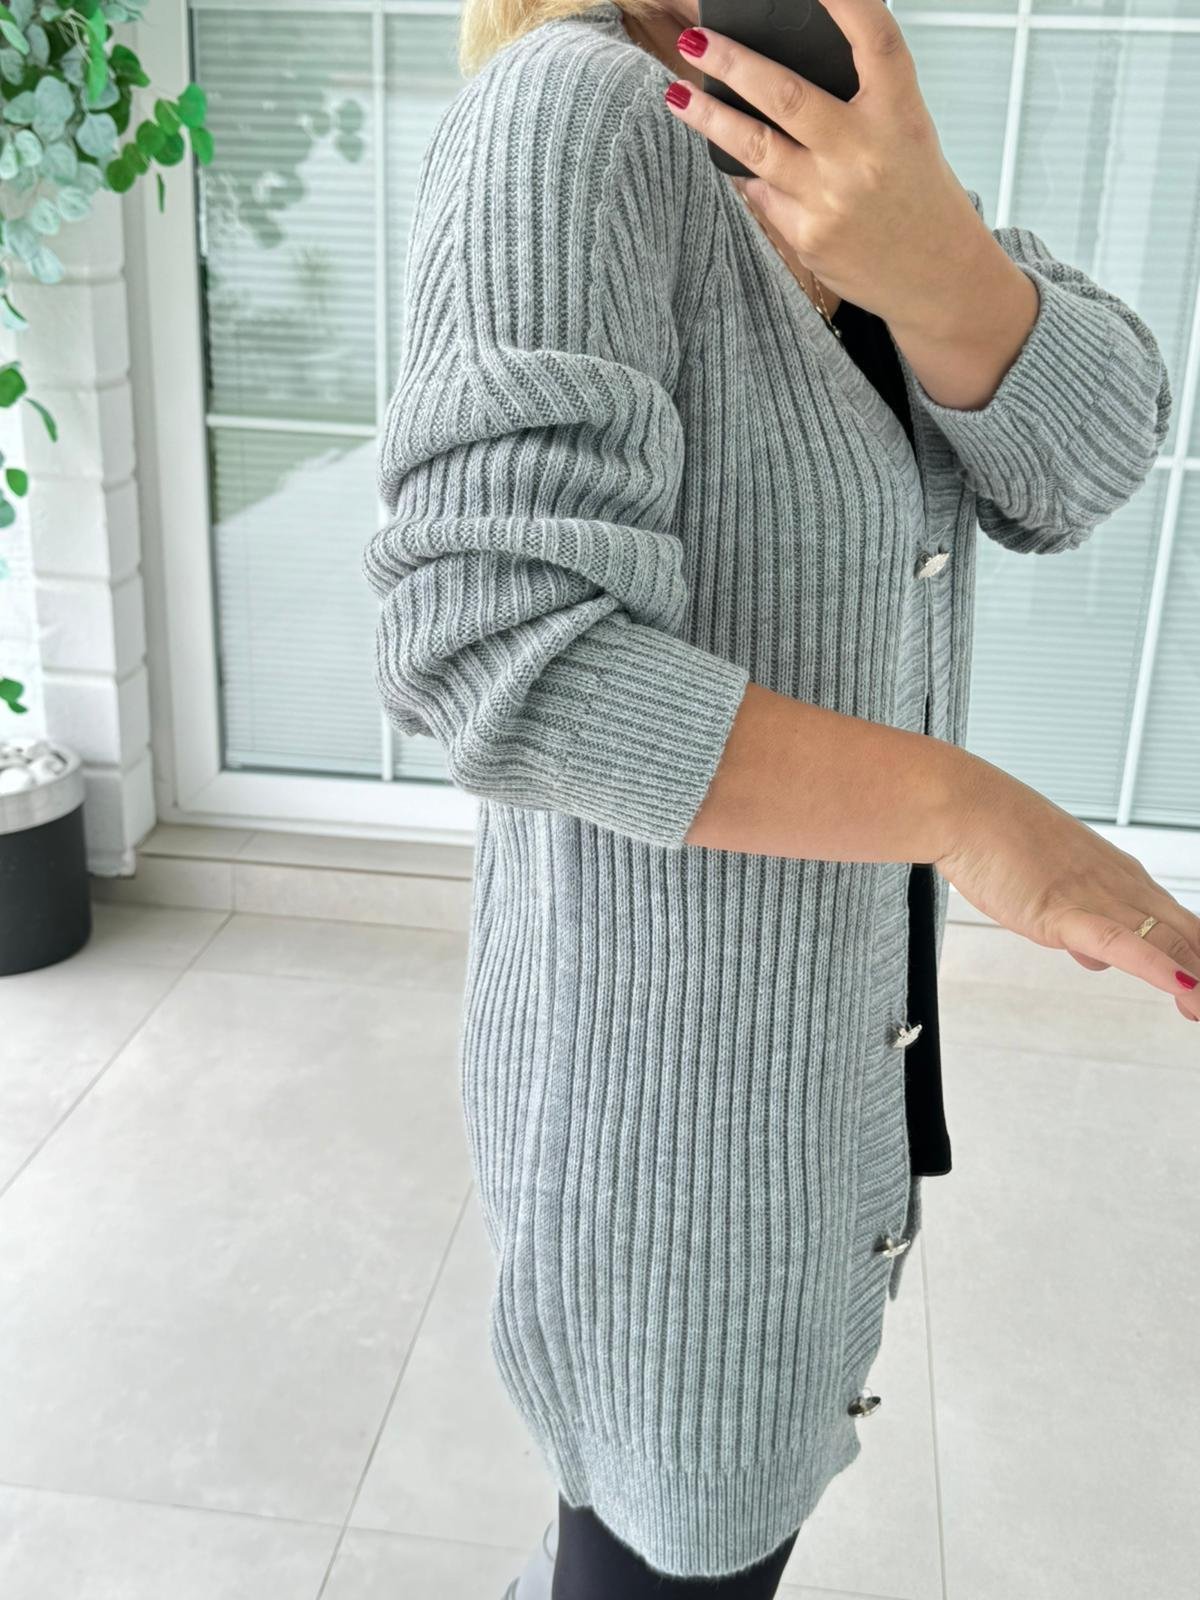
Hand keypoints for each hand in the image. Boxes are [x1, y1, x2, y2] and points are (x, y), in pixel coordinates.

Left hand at [664, 0, 995, 331]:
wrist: (936, 276)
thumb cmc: (918, 195)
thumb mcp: (905, 132)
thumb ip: (857, 100)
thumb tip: (781, 73)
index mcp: (899, 112)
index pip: (874, 39)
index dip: (843, 1)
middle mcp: (864, 151)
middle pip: (787, 95)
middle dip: (733, 63)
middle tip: (696, 42)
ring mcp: (831, 198)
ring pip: (754, 147)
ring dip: (709, 117)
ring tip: (677, 94)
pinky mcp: (808, 235)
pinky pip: (761, 192)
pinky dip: (747, 172)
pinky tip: (732, 155)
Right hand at [937, 758, 1199, 1022]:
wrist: (965, 809)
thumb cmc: (998, 840)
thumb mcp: (1050, 888)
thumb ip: (1080, 921)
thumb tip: (1095, 955)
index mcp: (1122, 877)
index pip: (1180, 922)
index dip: (1199, 957)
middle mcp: (1120, 886)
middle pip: (1188, 934)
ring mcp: (1095, 898)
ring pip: (1166, 940)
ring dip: (1197, 979)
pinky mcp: (1063, 910)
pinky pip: (1119, 942)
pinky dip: (1155, 966)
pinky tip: (1182, 986)